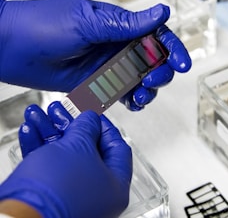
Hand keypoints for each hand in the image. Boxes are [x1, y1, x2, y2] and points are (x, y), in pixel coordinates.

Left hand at [0, 0, 191, 109]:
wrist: (11, 48)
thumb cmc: (43, 25)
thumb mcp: (88, 21)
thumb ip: (126, 23)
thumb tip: (161, 12)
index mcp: (119, 26)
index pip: (156, 36)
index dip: (172, 49)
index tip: (182, 64)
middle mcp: (117, 46)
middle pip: (154, 61)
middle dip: (160, 73)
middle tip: (151, 80)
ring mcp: (109, 66)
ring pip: (141, 80)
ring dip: (148, 90)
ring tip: (140, 95)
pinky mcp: (99, 84)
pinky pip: (124, 93)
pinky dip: (133, 100)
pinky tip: (132, 102)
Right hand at [0, 102, 131, 217]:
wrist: (20, 217)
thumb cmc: (58, 188)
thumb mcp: (79, 146)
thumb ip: (88, 127)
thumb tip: (90, 119)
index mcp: (115, 185)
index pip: (117, 148)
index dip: (105, 126)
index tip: (93, 113)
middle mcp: (96, 193)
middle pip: (87, 149)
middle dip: (69, 125)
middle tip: (59, 109)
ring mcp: (73, 195)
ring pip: (64, 155)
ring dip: (49, 131)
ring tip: (36, 114)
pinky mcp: (50, 197)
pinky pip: (48, 167)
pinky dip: (38, 147)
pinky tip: (29, 130)